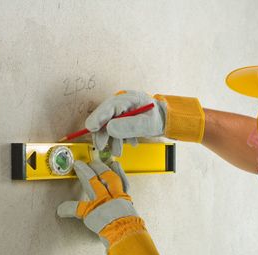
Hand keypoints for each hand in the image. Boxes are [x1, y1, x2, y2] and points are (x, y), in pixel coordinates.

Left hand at [57, 159, 165, 254]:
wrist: (127, 236)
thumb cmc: (131, 232)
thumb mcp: (132, 221)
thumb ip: (126, 216)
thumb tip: (126, 221)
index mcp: (125, 201)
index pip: (122, 182)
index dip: (119, 172)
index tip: (115, 165)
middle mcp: (115, 197)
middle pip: (108, 177)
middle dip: (100, 168)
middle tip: (94, 162)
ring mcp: (103, 202)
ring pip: (93, 182)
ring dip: (85, 173)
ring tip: (79, 166)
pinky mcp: (91, 211)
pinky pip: (76, 207)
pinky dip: (67, 208)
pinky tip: (61, 208)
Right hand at [86, 90, 205, 154]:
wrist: (167, 120)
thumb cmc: (159, 119)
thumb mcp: (146, 124)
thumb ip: (128, 126)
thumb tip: (109, 129)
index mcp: (128, 99)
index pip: (108, 107)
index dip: (98, 118)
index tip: (90, 128)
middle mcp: (122, 102)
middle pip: (105, 117)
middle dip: (103, 133)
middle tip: (102, 146)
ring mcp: (122, 110)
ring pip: (109, 124)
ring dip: (112, 139)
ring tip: (118, 151)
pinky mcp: (123, 118)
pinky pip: (116, 128)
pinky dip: (119, 138)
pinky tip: (130, 143)